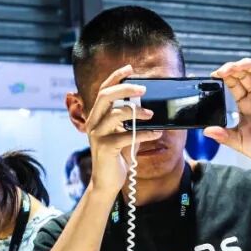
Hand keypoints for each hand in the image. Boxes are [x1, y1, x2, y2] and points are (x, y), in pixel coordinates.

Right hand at [82, 65, 160, 196]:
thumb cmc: (117, 157)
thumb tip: (148, 108)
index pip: (103, 90)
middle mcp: (93, 122)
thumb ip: (131, 121)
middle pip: (105, 96)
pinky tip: (156, 133)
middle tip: (143, 89)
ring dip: (137, 112)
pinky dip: (145, 133)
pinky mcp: (105, 148)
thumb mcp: (124, 134)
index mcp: (97, 116)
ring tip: (151, 114)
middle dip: (125, 88)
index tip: (130, 68)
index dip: (115, 77)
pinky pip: (126, 136)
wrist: (107, 182)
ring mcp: (97, 135)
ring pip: (115, 114)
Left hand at [204, 55, 250, 170]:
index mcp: (245, 104)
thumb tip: (206, 131)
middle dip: (233, 69)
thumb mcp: (240, 143)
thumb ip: (224, 136)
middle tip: (223, 71)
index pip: (233, 83)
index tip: (214, 75)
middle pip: (244, 73)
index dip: (224, 76)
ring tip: (237, 66)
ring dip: (247, 64)